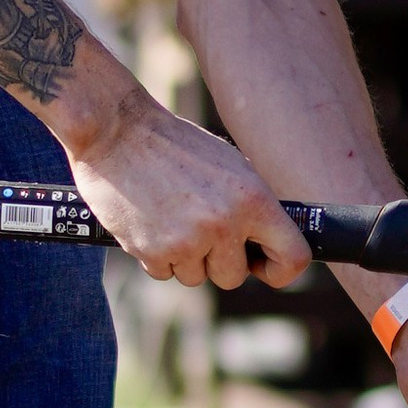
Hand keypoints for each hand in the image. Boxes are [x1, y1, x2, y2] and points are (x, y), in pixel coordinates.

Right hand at [69, 93, 309, 290]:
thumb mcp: (228, 166)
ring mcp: (188, 241)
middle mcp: (225, 223)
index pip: (292, 257)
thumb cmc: (173, 146)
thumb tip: (264, 243)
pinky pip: (165, 273)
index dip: (279, 270)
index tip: (262, 266)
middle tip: (199, 230)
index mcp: (253, 198)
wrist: (115, 130)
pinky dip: (157, 256)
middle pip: (234, 277)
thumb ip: (249, 206)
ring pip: (196, 277)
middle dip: (218, 261)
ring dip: (185, 258)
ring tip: (169, 218)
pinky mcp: (153, 252)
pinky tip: (149, 222)